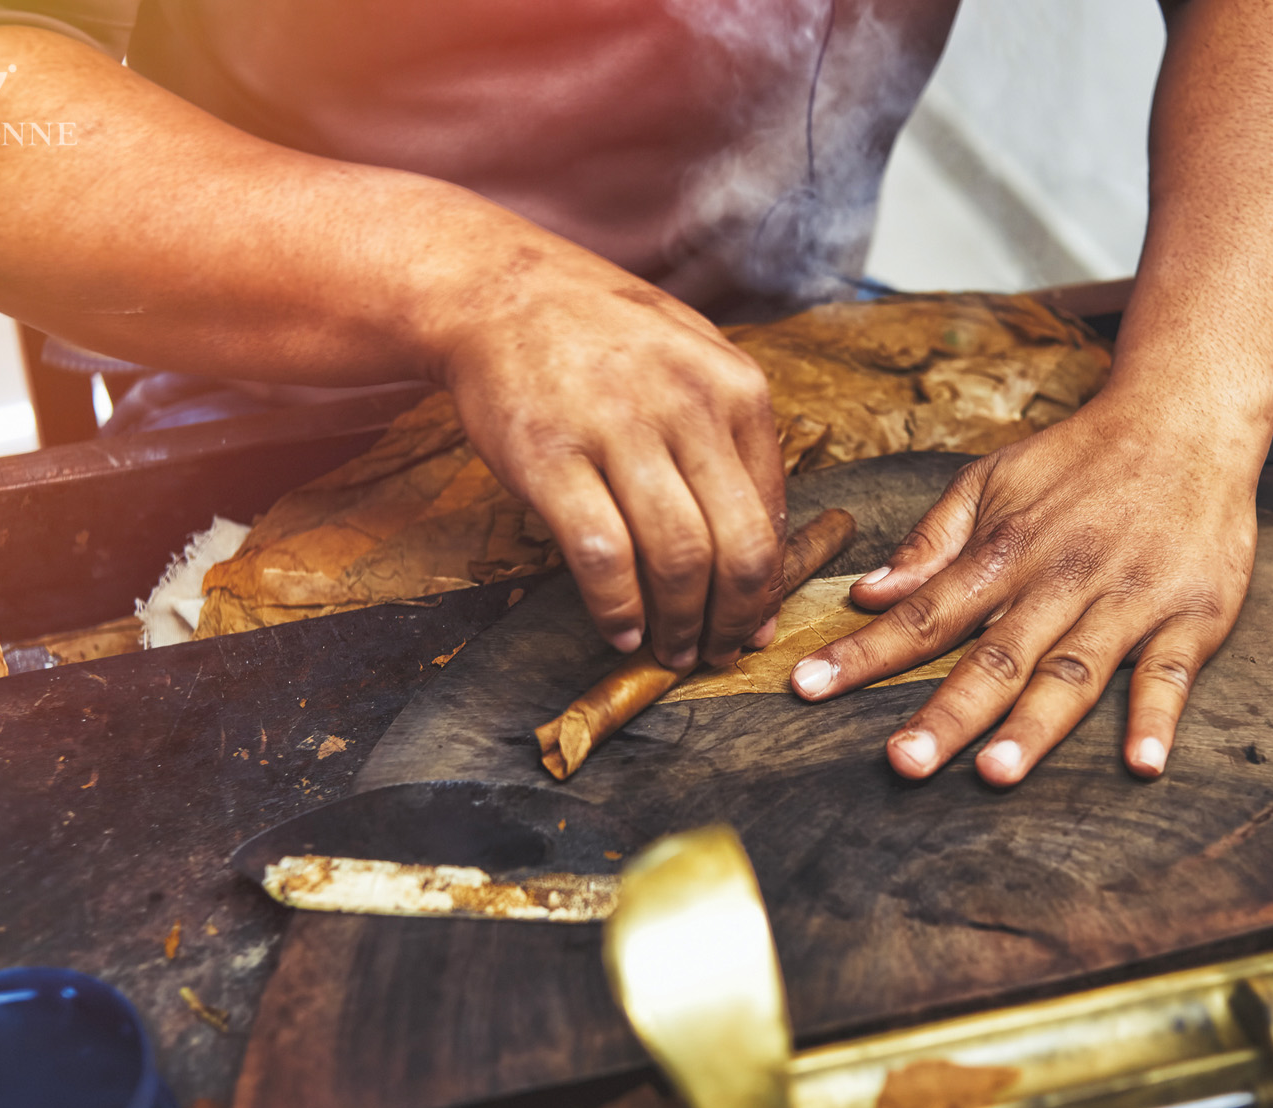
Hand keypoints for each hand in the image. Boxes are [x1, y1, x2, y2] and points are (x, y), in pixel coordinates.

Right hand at [442, 238, 786, 669]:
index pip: (772, 513)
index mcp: (736, 387)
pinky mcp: (551, 457)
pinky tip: (619, 628)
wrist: (500, 290)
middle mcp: (688, 407)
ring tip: (671, 650)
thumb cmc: (603, 338)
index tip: (750, 623)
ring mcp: (618, 430)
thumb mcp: (693, 365)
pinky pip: (601, 556)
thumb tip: (760, 567)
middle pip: (739, 547)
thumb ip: (732, 452)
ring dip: (680, 624)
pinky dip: (617, 607)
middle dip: (733, 619)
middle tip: (717, 652)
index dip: (766, 586)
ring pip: (677, 560)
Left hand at [788, 395, 1260, 783]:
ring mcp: (1127, 601)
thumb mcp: (991, 479)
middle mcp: (1059, 582)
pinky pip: (1172, 672)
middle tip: (903, 763)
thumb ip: (931, 542)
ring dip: (1034, 726)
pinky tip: (1142, 763)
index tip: (806, 688)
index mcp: (1004, 553)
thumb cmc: (1078, 458)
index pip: (921, 615)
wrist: (1186, 418)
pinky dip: (1157, 717)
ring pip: (1073, 673)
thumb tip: (867, 595)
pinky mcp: (1192, 615)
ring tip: (995, 773)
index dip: (863, 655)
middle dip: (947, 713)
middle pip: (995, 658)